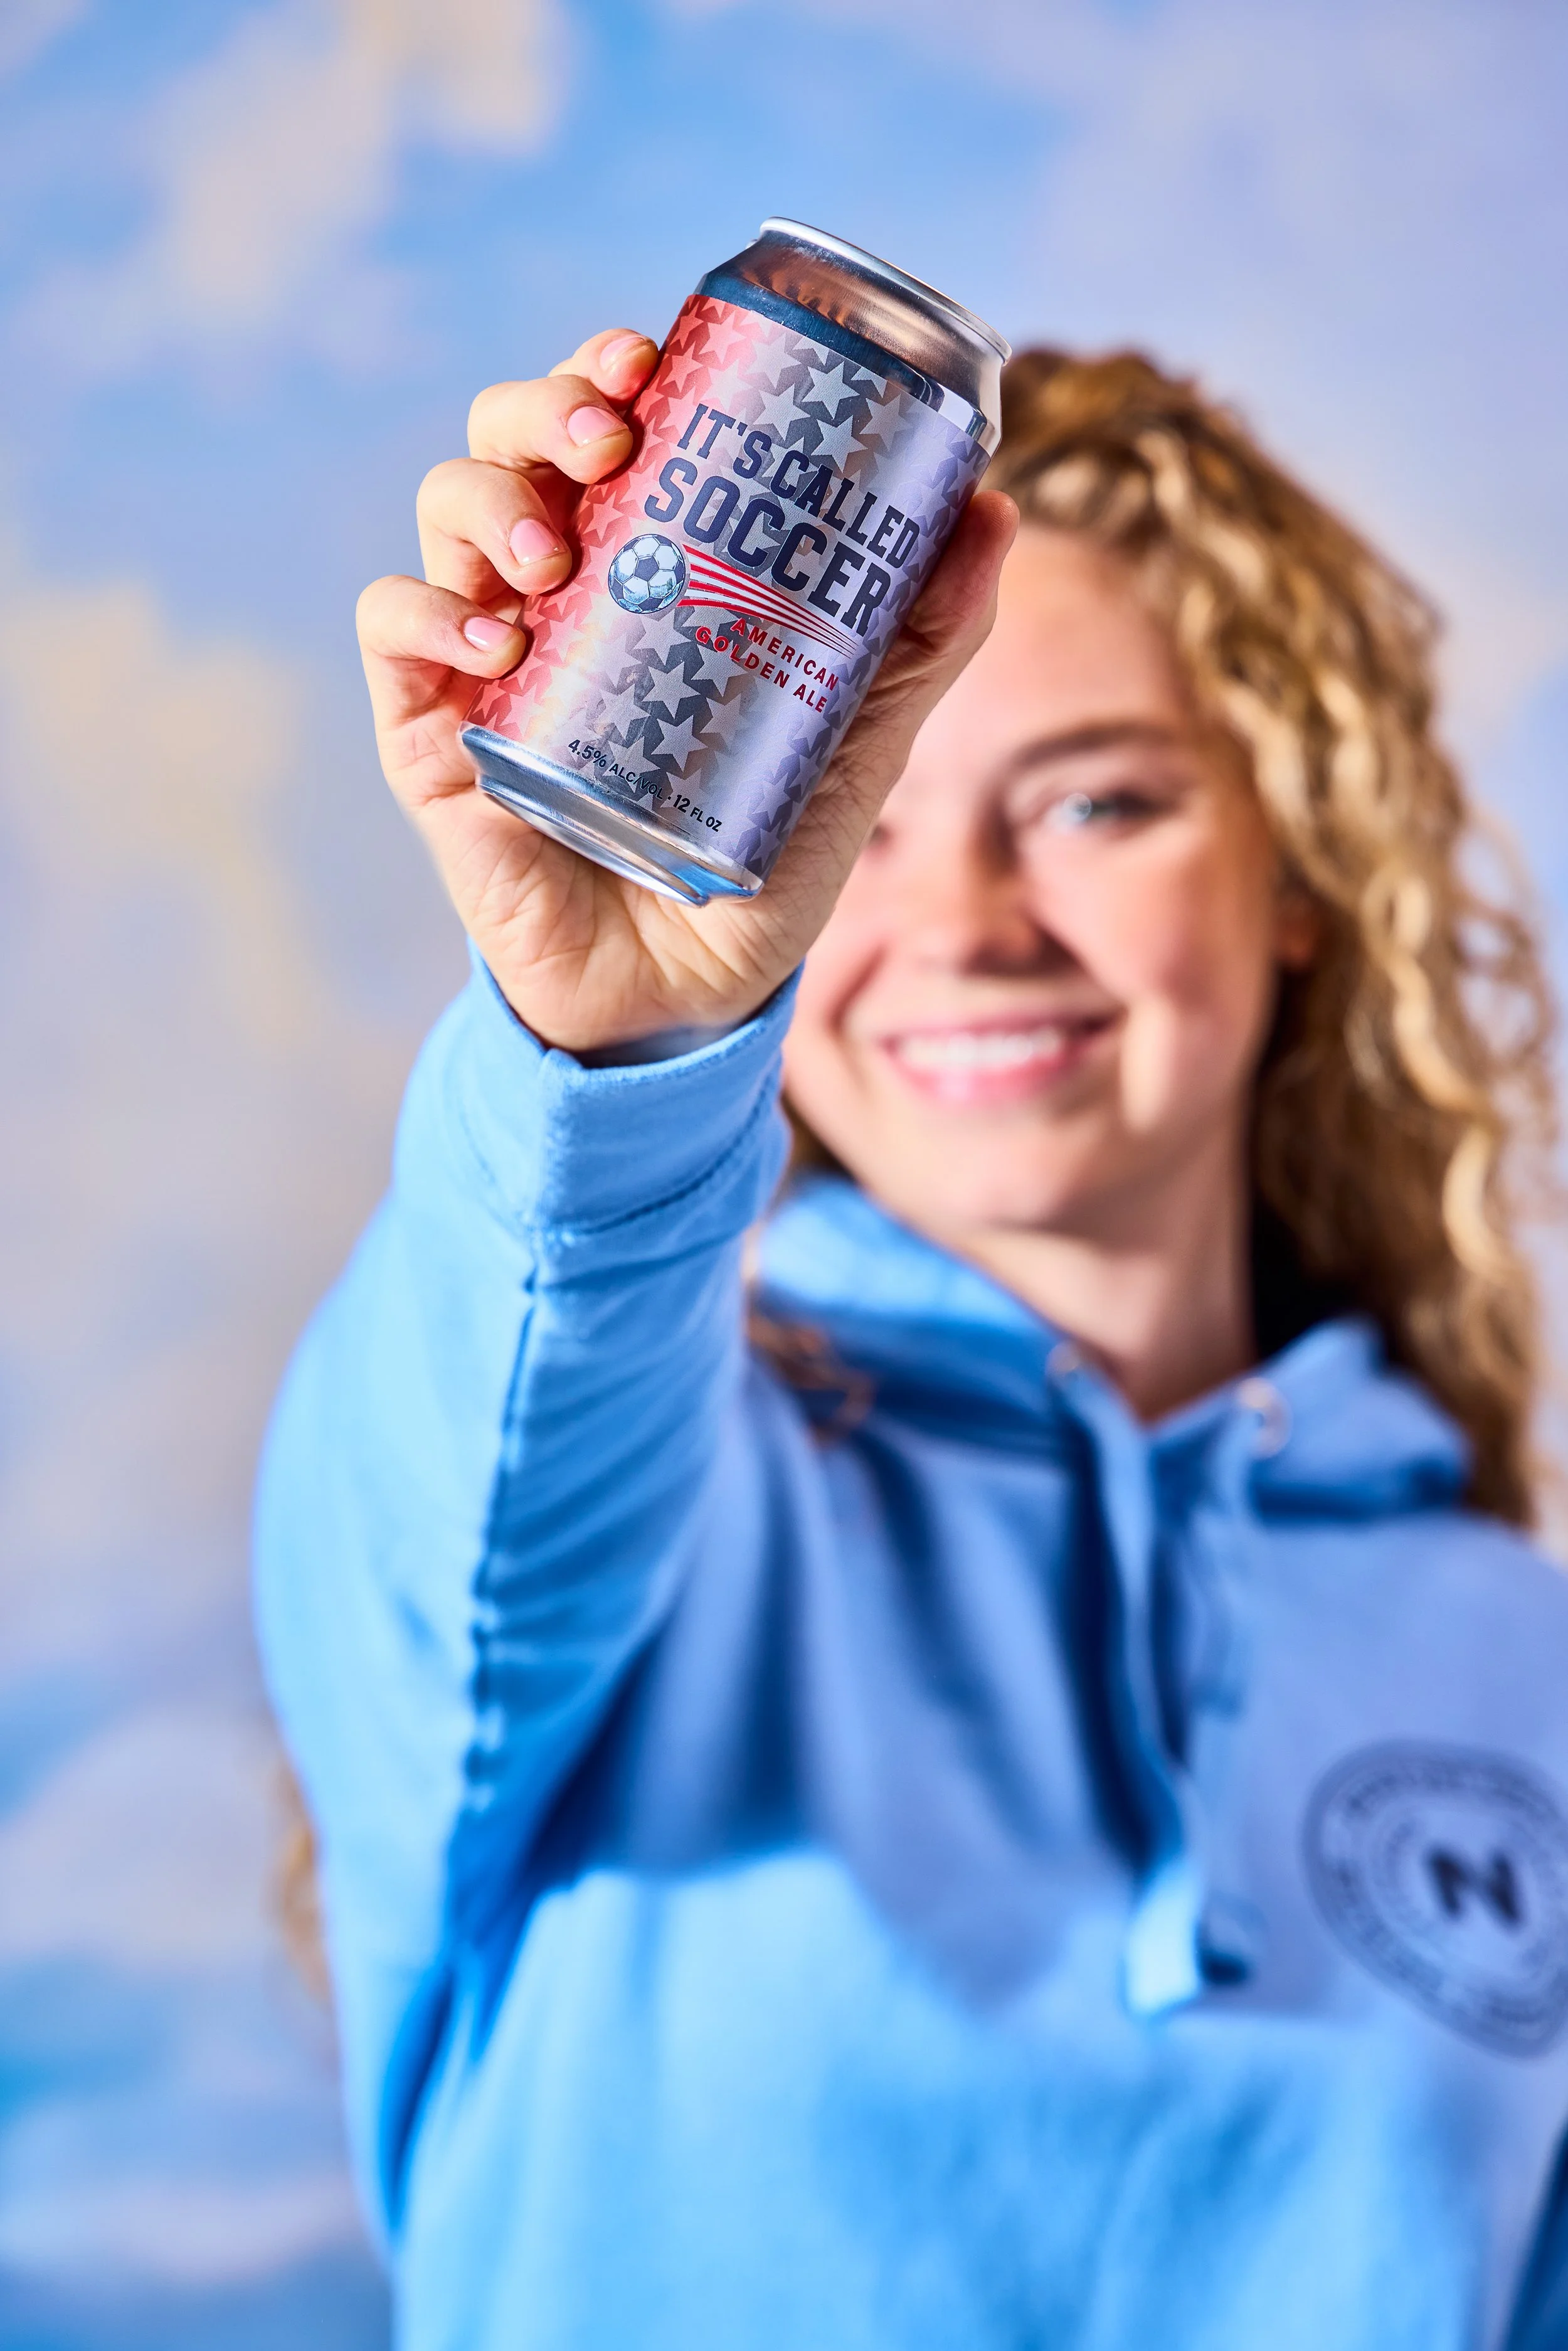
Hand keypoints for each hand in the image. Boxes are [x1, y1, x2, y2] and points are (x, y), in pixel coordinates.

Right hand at [357, 328, 1016, 1054]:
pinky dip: (430, 612)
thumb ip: (921, 640)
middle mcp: (552, 588)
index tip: (648, 358)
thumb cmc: (758, 853)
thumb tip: (994, 512)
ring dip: (491, 501)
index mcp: (639, 564)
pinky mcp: (432, 732)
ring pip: (447, 510)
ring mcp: (482, 654)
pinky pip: (392, 628)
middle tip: (608, 438)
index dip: (605, 369)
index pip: (603, 426)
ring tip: (555, 554)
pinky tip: (495, 640)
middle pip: (511, 440)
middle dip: (545, 407)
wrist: (687, 990)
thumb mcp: (855, 744)